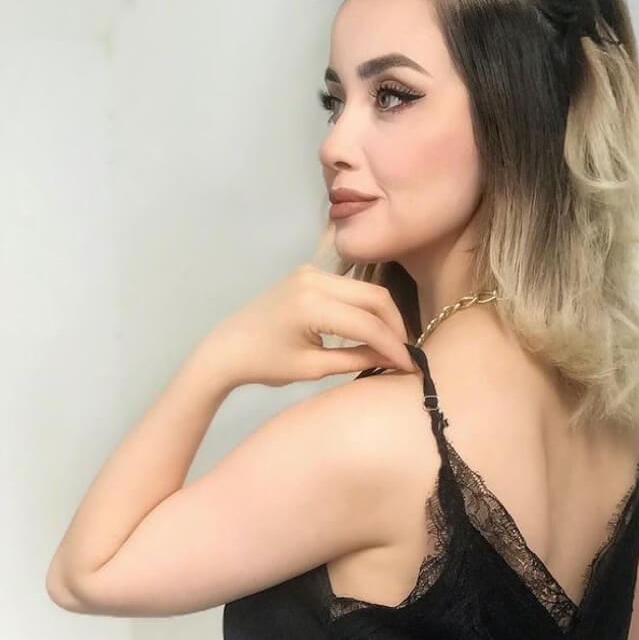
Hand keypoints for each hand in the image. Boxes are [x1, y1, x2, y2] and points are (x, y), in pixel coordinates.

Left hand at [195, 263, 418, 388]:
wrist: (228, 347)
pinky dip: (365, 308)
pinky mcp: (310, 273)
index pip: (368, 324)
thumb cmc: (266, 364)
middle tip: (406, 353)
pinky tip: (372, 330)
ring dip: (383, 316)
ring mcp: (311, 271)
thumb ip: (357, 360)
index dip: (393, 346)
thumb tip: (395, 360)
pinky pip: (350, 288)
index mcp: (312, 305)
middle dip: (395, 326)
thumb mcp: (314, 368)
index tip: (410, 366)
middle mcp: (315, 279)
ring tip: (392, 344)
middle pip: (375, 297)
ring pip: (366, 290)